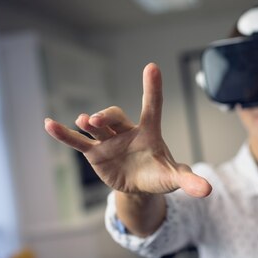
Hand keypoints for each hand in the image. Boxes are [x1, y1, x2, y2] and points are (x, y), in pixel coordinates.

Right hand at [44, 63, 211, 197]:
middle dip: (107, 117)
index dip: (152, 88)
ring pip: (97, 127)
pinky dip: (64, 135)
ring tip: (83, 122)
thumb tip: (208, 190)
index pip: (152, 106)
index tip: (152, 67)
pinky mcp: (95, 153)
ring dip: (89, 123)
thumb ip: (189, 180)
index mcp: (149, 132)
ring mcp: (109, 141)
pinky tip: (49, 125)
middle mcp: (127, 131)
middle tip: (97, 121)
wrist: (139, 186)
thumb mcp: (174, 178)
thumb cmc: (159, 174)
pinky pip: (78, 143)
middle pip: (116, 117)